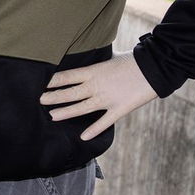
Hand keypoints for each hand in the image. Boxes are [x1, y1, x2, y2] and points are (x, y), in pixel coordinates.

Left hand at [40, 52, 157, 140]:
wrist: (156, 66)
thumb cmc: (135, 59)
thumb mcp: (111, 58)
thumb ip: (98, 64)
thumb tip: (89, 61)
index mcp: (94, 71)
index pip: (67, 76)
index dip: (53, 81)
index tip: (40, 84)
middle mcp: (97, 85)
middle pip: (70, 93)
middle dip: (53, 97)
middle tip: (39, 100)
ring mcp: (107, 98)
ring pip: (81, 107)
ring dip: (66, 112)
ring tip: (52, 116)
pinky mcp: (120, 108)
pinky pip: (104, 121)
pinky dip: (94, 129)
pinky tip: (83, 137)